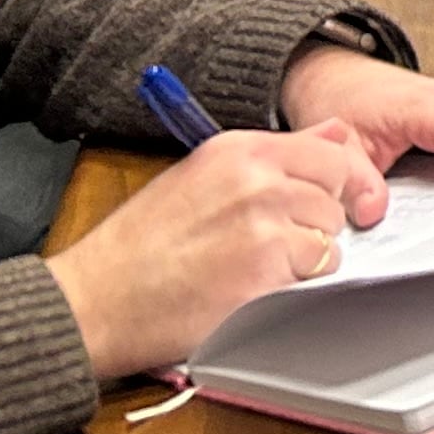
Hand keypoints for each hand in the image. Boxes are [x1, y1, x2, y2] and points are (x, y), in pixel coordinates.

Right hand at [47, 122, 386, 379]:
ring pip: (329, 241)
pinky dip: (291, 290)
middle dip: (319, 223)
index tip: (339, 200)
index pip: (331, 150)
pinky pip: (313, 280)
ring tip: (251, 269)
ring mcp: (263, 226)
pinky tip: (249, 290)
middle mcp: (258, 179)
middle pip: (336, 195)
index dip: (339, 181)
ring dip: (304, 261)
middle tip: (277, 243)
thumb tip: (335, 133)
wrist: (95, 300)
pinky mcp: (264, 275)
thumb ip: (271, 157)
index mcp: (240, 149)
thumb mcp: (200, 176)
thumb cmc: (138, 247)